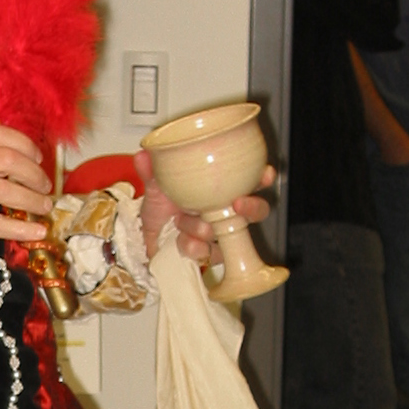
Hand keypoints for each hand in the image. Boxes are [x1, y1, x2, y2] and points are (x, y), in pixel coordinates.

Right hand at [0, 122, 53, 263]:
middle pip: (7, 159)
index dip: (23, 144)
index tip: (36, 159)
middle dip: (33, 173)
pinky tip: (37, 232)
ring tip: (44, 208)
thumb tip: (8, 164)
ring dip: (33, 199)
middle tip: (44, 186)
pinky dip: (21, 228)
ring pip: (5, 190)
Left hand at [133, 149, 276, 264]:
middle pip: (257, 211)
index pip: (252, 180)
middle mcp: (225, 211)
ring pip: (228, 234)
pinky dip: (194, 247)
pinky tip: (181, 242)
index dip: (263, 177)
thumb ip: (152, 171)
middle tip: (236, 205)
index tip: (265, 173)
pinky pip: (209, 253)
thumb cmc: (161, 205)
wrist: (146, 235)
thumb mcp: (156, 185)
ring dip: (203, 228)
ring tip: (180, 223)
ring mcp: (219, 234)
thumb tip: (144, 155)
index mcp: (221, 188)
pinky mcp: (209, 254)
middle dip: (251, 208)